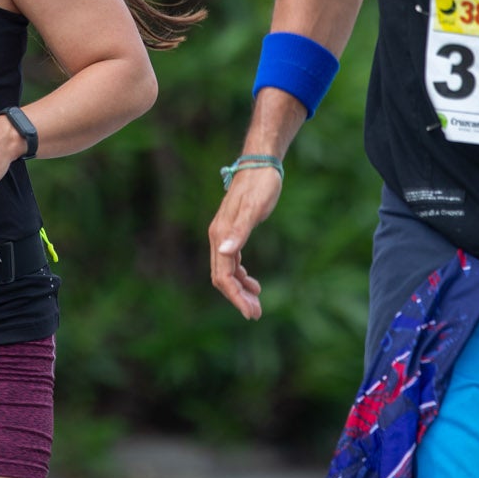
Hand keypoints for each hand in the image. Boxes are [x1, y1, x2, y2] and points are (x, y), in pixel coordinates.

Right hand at [208, 164, 282, 320]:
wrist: (261, 163)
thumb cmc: (260, 185)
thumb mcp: (253, 208)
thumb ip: (239, 231)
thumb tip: (224, 252)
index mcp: (220, 235)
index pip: (223, 276)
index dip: (235, 297)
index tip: (251, 313)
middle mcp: (218, 237)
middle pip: (222, 277)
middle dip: (238, 298)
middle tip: (256, 314)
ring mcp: (224, 235)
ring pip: (227, 271)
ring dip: (240, 290)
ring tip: (257, 303)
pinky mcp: (234, 231)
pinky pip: (232, 262)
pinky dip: (242, 276)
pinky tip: (254, 283)